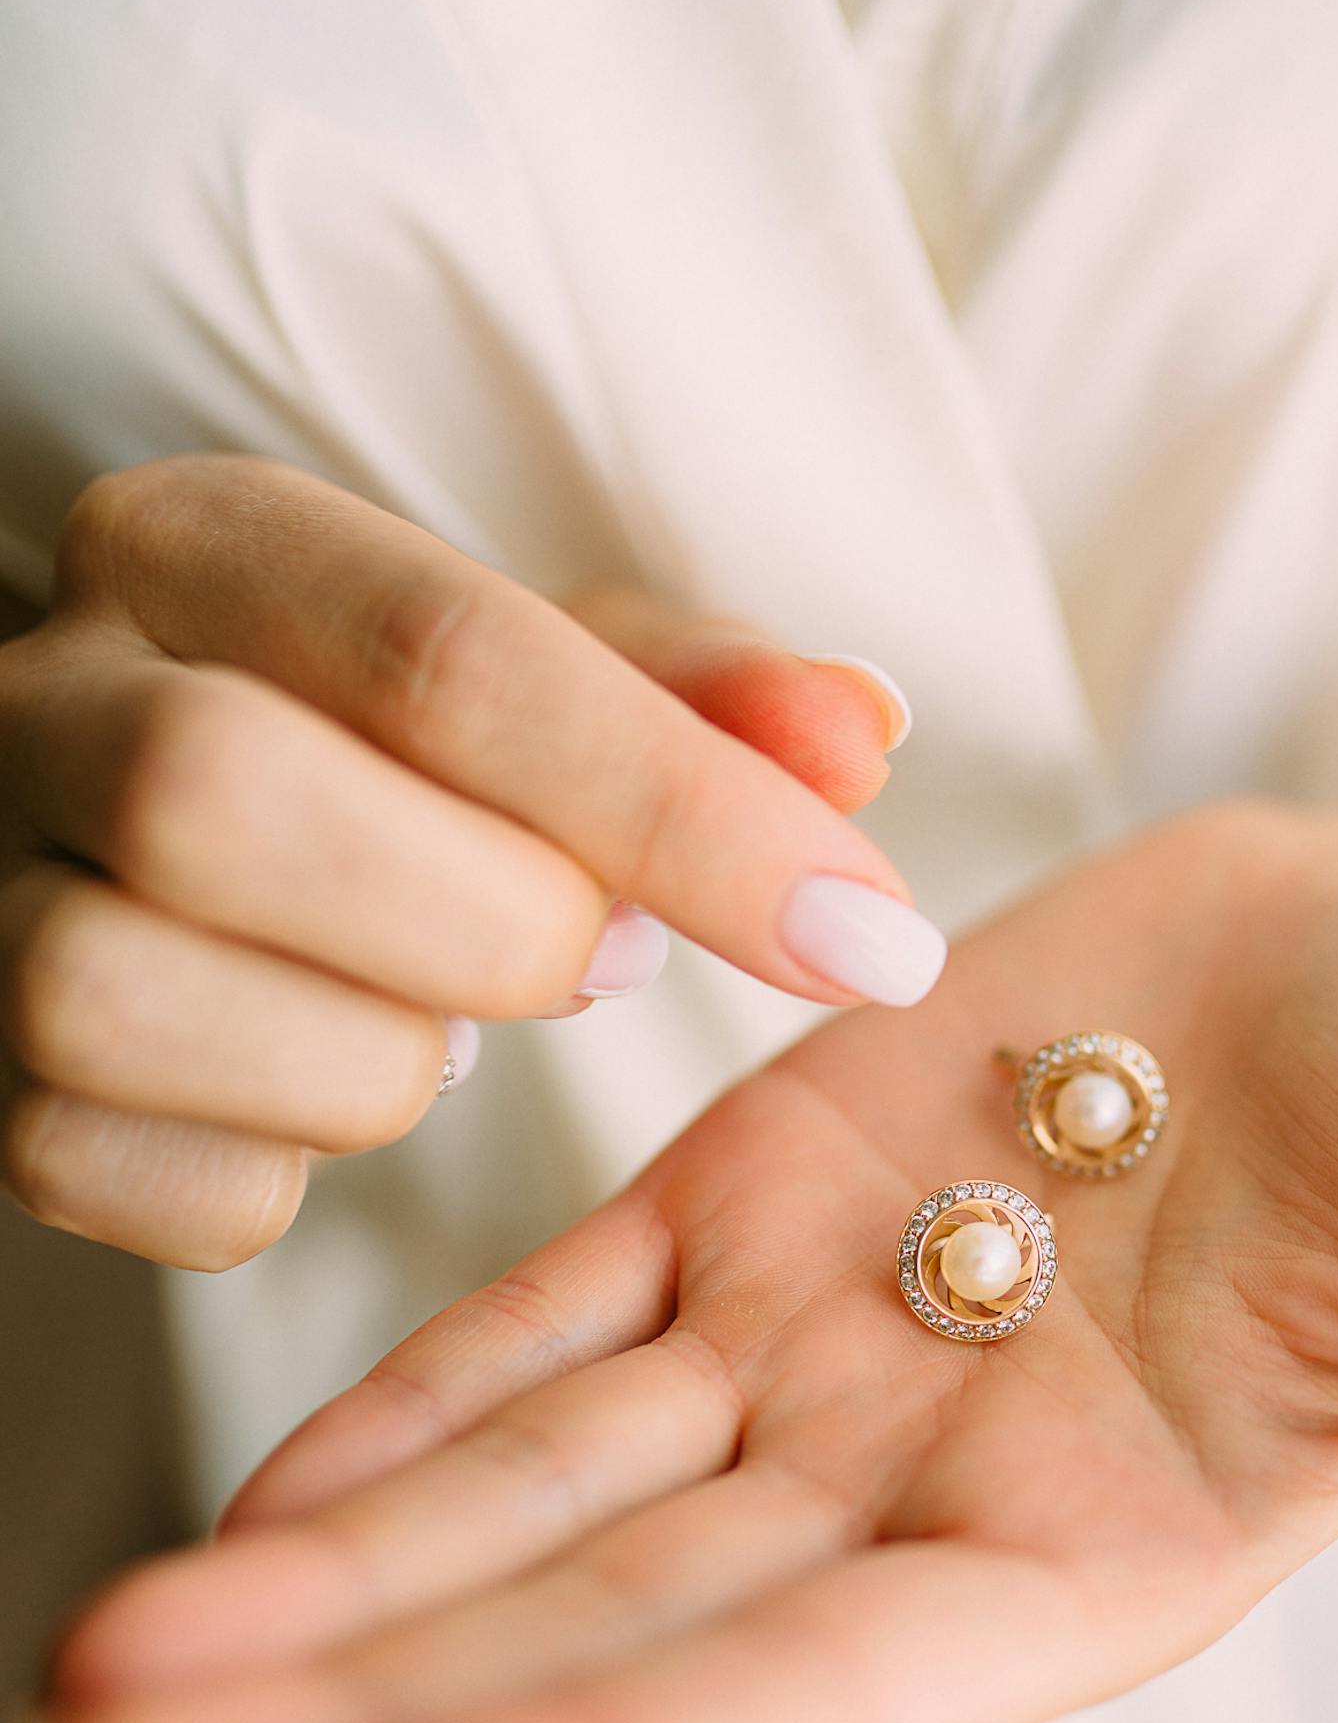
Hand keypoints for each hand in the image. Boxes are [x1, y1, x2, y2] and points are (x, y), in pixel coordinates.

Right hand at [0, 459, 927, 1267]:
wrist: (152, 829)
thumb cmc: (390, 755)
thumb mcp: (547, 681)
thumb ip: (701, 701)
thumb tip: (864, 732)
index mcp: (204, 545)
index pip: (443, 653)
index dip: (683, 809)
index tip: (870, 937)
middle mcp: (41, 694)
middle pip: (219, 796)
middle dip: (481, 924)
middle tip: (599, 956)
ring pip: (120, 995)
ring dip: (367, 1060)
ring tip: (451, 1022)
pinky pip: (105, 1173)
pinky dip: (269, 1176)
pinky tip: (325, 1095)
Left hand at [1, 805, 1337, 1722]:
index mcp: (1067, 1573)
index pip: (767, 1720)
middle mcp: (896, 1506)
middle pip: (574, 1644)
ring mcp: (805, 1358)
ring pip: (517, 1505)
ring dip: (300, 1601)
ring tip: (73, 1702)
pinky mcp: (747, 1204)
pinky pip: (544, 1325)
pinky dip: (396, 1416)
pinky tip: (238, 1511)